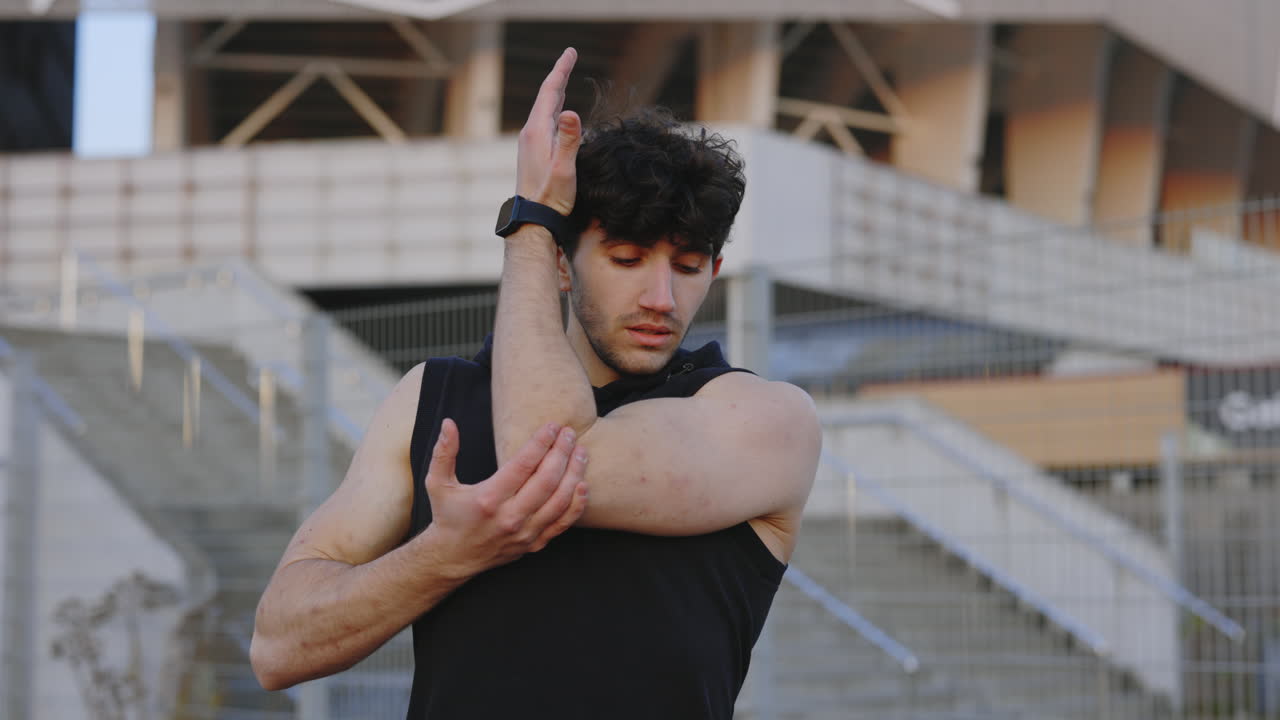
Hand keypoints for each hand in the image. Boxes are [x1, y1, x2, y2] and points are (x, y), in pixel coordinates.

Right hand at [422, 418, 587, 577]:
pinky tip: (583, 484)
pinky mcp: (534, 543)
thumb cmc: (448, 515)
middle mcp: (509, 517)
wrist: (453, 557)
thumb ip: (444, 452)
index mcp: (488, 498)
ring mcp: (525, 533)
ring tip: (581, 452)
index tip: (552, 426)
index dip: (540, 443)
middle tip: (570, 433)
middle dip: (562, 453)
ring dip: (574, 474)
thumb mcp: (438, 483)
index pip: (523, 465)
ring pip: (560, 501)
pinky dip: (577, 504)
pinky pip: (563, 524)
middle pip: (546, 480)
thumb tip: (449, 423)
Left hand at [515, 47, 581, 216]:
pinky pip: (545, 121)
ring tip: (564, 78)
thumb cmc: (551, 197)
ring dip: (556, 91)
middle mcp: (531, 133)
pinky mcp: (533, 152)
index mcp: (538, 131)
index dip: (561, 69)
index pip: (550, 91)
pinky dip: (553, 108)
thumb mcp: (564, 169)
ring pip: (545, 109)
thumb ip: (570, 140)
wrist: (533, 219)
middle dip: (559, 75)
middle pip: (547, 96)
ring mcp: (530, 142)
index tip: (571, 51)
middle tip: (570, 57)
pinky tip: (559, 113)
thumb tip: (572, 111)